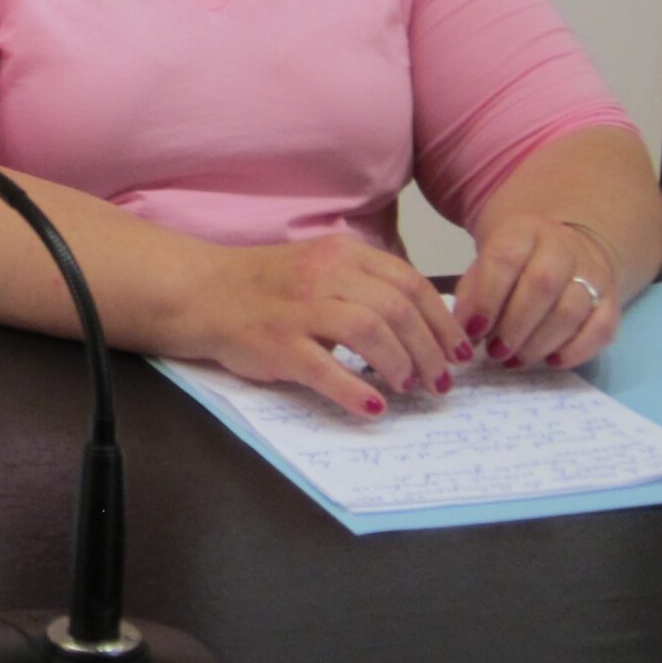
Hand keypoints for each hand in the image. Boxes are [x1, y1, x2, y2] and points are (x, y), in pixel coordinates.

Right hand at [189, 234, 472, 419]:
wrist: (202, 292)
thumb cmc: (266, 287)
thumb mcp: (321, 268)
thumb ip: (366, 286)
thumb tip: (424, 323)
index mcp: (342, 254)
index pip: (409, 283)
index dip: (442, 321)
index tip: (459, 351)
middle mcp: (324, 275)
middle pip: (397, 308)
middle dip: (430, 350)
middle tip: (441, 382)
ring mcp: (299, 309)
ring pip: (369, 330)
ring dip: (400, 364)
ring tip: (408, 388)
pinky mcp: (277, 343)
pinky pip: (323, 368)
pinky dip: (354, 389)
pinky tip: (373, 407)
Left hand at [453, 215, 621, 373]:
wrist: (563, 249)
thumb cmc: (513, 264)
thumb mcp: (485, 264)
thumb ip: (471, 294)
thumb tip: (462, 334)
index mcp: (523, 230)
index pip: (505, 259)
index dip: (487, 298)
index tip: (473, 332)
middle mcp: (563, 246)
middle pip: (543, 284)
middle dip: (515, 326)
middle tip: (496, 353)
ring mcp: (593, 272)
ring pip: (572, 309)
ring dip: (540, 342)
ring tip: (516, 360)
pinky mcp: (612, 299)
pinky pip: (603, 327)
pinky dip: (577, 350)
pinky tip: (552, 361)